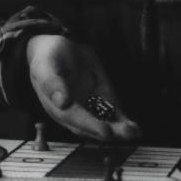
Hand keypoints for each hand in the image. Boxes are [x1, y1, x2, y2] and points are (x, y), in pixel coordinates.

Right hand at [26, 34, 140, 141]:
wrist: (58, 48)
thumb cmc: (49, 58)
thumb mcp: (45, 65)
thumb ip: (51, 82)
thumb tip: (61, 101)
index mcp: (56, 107)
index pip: (75, 119)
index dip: (90, 125)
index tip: (105, 130)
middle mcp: (73, 112)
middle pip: (92, 126)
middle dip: (110, 131)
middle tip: (126, 132)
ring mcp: (89, 107)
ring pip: (104, 123)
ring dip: (119, 130)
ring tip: (134, 131)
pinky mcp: (101, 100)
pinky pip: (112, 113)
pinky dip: (123, 121)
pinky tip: (135, 129)